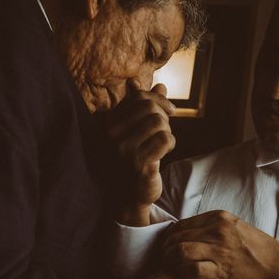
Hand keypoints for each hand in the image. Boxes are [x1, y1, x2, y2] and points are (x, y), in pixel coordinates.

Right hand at [101, 83, 175, 225]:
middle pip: (150, 108)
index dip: (160, 100)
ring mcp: (124, 150)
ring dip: (167, 132)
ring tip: (161, 144)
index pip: (139, 97)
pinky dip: (170, 144)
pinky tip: (164, 154)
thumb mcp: (140, 129)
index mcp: (108, 122)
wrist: (131, 193)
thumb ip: (148, 106)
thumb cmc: (135, 157)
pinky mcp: (139, 163)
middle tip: (163, 132)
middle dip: (164, 119)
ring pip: (159, 123)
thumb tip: (162, 85)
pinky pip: (165, 139)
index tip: (170, 111)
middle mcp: (111, 134)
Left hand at [162, 210, 278, 278]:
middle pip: (178, 237)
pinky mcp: (220, 270)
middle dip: (167, 248)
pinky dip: (183, 272)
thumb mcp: (232, 225)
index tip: (168, 244)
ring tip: (171, 266)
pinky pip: (191, 270)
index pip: (182, 224)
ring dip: (171, 260)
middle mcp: (217, 231)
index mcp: (218, 218)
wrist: (274, 263)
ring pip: (181, 251)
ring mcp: (219, 251)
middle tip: (165, 257)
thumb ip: (210, 226)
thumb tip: (185, 232)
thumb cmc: (254, 246)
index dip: (170, 236)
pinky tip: (184, 275)